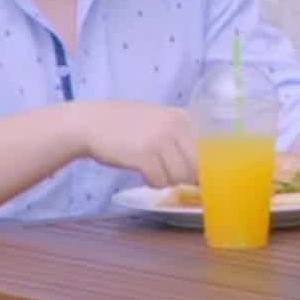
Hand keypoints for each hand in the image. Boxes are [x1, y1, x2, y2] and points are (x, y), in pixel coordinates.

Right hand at [74, 99, 196, 188]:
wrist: (91, 123)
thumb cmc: (126, 125)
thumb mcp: (159, 121)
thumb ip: (180, 136)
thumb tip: (202, 168)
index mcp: (182, 117)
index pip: (209, 150)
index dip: (203, 168)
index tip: (198, 178)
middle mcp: (175, 126)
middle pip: (196, 167)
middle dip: (186, 177)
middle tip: (171, 175)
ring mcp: (160, 140)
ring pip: (179, 177)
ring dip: (167, 180)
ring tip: (154, 170)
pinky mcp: (143, 156)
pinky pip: (159, 181)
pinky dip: (153, 182)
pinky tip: (143, 173)